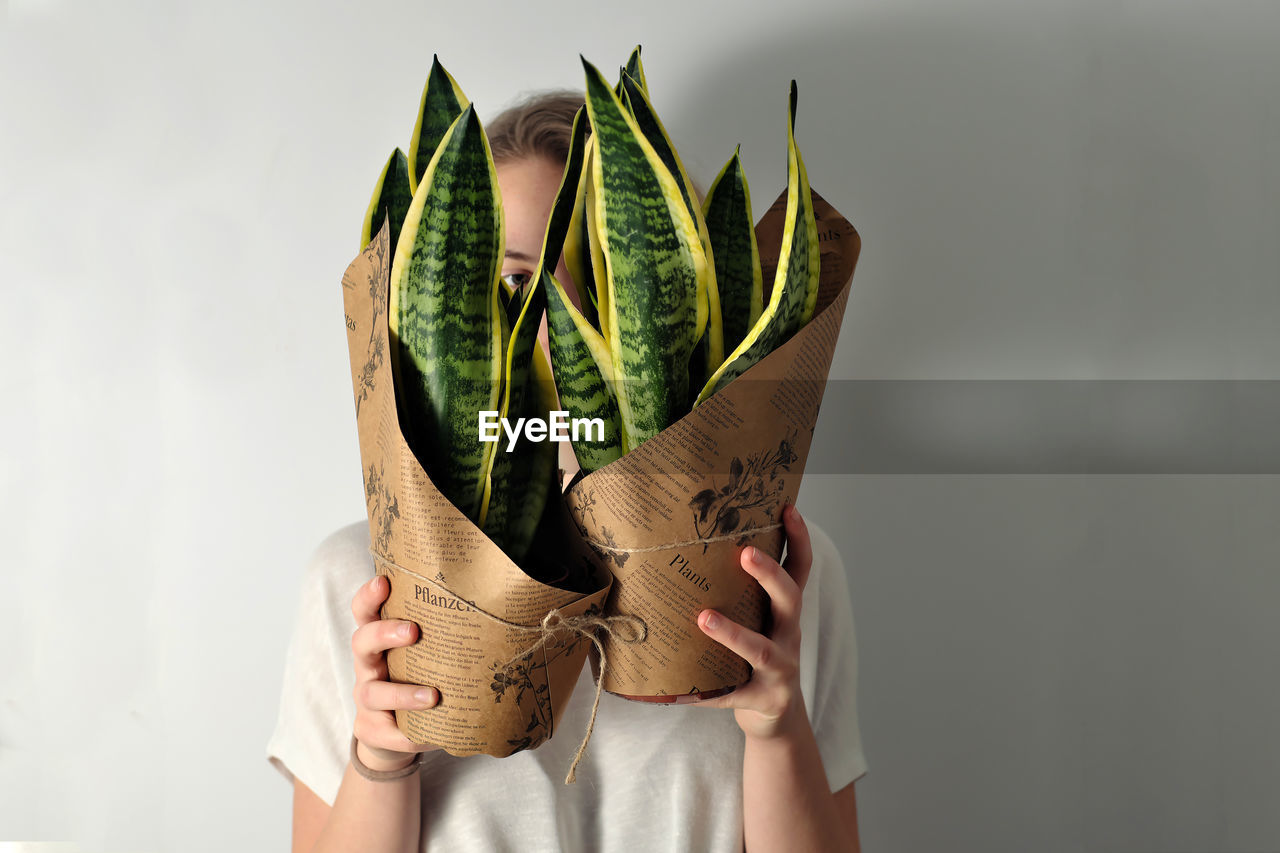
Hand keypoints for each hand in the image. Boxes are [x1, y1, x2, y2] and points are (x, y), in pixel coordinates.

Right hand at [349, 573, 442, 771]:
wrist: (394, 734)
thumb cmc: (417, 681)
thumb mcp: (425, 656)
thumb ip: (446, 639)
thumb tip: (506, 618)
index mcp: (380, 641)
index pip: (365, 611)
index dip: (369, 596)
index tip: (384, 581)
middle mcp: (368, 665)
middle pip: (362, 642)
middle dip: (384, 633)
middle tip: (412, 631)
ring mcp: (366, 698)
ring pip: (373, 692)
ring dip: (402, 693)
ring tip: (431, 696)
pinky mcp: (371, 730)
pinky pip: (389, 732)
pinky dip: (410, 734)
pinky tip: (432, 736)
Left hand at [693, 503, 811, 740]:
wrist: (775, 715)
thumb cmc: (755, 658)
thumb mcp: (756, 623)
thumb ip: (737, 595)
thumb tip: (686, 552)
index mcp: (785, 612)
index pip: (800, 569)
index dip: (799, 539)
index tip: (788, 508)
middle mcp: (789, 635)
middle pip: (790, 599)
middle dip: (770, 574)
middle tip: (746, 552)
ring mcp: (781, 670)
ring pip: (761, 649)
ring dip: (733, 633)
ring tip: (704, 618)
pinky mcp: (764, 700)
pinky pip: (732, 695)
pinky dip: (708, 693)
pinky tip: (683, 692)